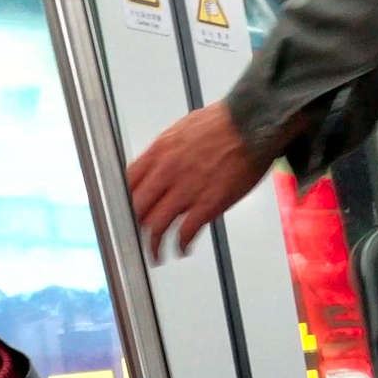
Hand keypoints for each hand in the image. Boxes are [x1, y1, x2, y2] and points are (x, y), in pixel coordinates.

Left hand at [127, 100, 270, 260]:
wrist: (253, 122)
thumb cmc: (224, 123)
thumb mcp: (181, 130)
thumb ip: (165, 152)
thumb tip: (155, 166)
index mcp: (160, 152)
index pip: (127, 183)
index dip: (124, 202)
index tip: (126, 212)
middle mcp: (168, 172)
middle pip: (138, 209)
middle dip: (136, 227)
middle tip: (139, 237)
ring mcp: (186, 190)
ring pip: (156, 227)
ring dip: (154, 246)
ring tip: (157, 255)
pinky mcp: (207, 204)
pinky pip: (185, 233)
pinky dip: (180, 246)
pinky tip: (182, 249)